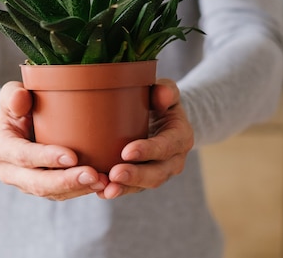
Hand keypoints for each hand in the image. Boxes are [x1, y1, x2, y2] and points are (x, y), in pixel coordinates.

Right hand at [0, 81, 106, 200]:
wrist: (18, 124)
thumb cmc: (18, 105)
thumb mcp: (11, 93)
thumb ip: (13, 94)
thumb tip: (20, 98)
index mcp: (1, 147)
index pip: (23, 156)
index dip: (46, 158)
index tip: (72, 156)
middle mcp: (10, 171)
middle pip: (38, 183)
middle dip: (66, 181)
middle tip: (94, 175)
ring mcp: (26, 183)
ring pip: (52, 193)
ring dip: (78, 189)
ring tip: (103, 182)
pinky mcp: (42, 188)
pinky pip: (62, 194)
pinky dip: (81, 190)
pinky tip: (101, 184)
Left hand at [98, 78, 193, 198]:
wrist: (162, 119)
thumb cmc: (160, 101)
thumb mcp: (166, 91)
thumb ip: (166, 90)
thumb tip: (161, 92)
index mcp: (181, 136)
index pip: (166, 146)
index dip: (148, 150)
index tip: (127, 151)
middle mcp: (173, 160)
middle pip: (157, 173)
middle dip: (136, 176)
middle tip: (114, 174)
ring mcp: (159, 172)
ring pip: (144, 186)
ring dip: (125, 188)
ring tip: (107, 190)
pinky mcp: (144, 179)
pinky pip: (133, 189)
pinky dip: (119, 190)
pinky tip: (102, 192)